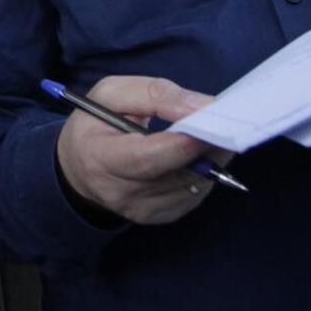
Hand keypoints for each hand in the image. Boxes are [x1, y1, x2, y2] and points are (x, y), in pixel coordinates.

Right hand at [56, 76, 227, 224]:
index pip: (146, 159)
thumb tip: (201, 106)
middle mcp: (120, 193)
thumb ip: (153, 94)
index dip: (182, 144)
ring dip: (213, 158)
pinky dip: (205, 171)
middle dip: (209, 147)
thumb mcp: (111, 93)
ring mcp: (142, 210)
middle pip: (177, 174)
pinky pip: (195, 194)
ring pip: (193, 185)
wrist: (79, 168)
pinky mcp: (159, 217)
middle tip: (231, 121)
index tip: (212, 122)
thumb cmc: (94, 124)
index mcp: (100, 158)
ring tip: (218, 132)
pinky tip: (202, 153)